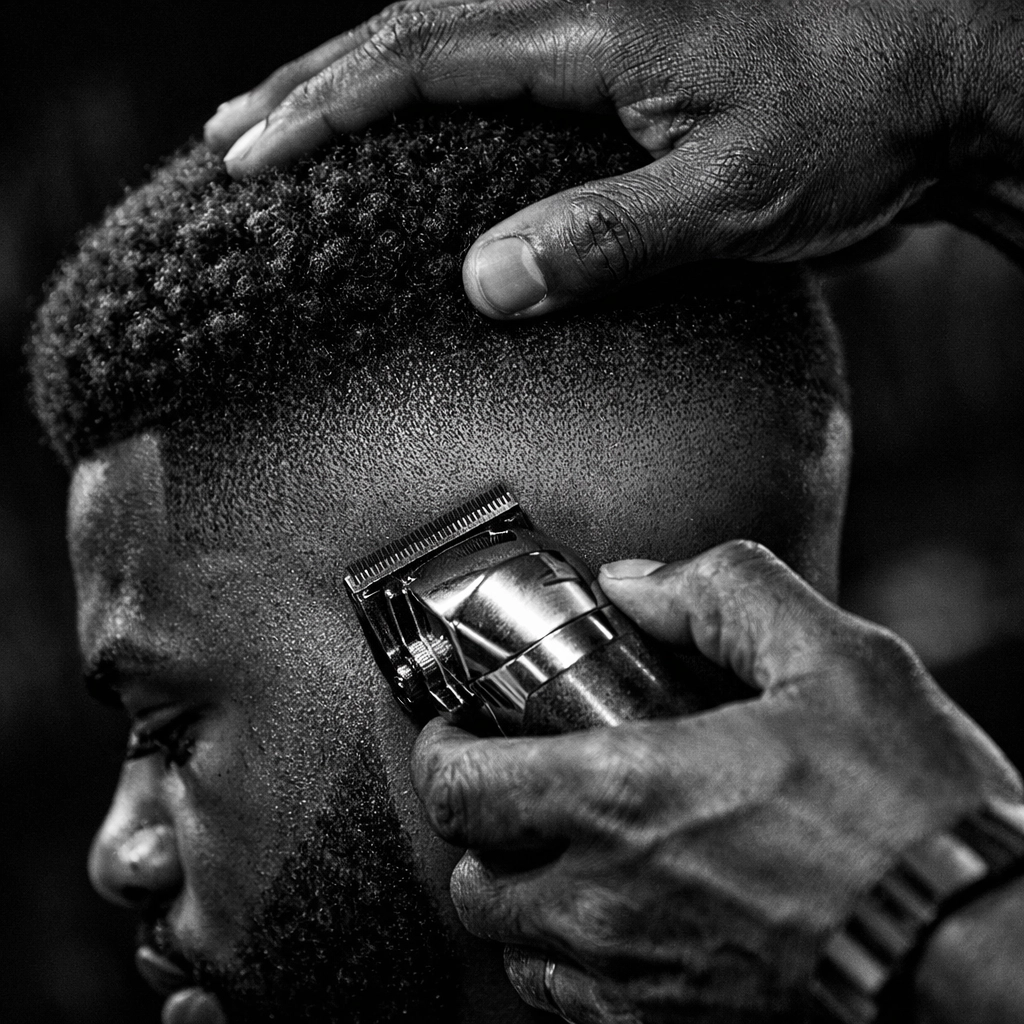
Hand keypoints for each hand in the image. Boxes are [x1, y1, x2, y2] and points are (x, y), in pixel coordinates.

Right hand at [202, 0, 1023, 317]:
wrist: (943, 74)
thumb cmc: (855, 122)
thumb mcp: (730, 194)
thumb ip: (605, 235)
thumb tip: (485, 280)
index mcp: (598, 27)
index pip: (424, 56)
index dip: (327, 105)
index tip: (251, 155)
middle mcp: (585, 8)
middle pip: (410, 29)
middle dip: (311, 86)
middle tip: (231, 139)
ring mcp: (601, 26)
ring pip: (445, 39)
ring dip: (356, 83)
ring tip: (283, 128)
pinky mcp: (620, 56)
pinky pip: (495, 66)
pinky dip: (427, 98)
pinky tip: (401, 132)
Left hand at [410, 541, 1020, 1021]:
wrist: (975, 950)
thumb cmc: (909, 813)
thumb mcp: (832, 658)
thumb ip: (721, 595)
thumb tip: (636, 586)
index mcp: (624, 795)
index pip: (460, 784)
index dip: (441, 748)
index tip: (458, 727)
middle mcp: (607, 899)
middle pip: (470, 877)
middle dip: (476, 824)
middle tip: (509, 784)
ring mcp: (635, 979)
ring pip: (512, 947)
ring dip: (518, 894)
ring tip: (554, 850)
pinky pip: (571, 1006)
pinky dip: (566, 960)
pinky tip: (609, 918)